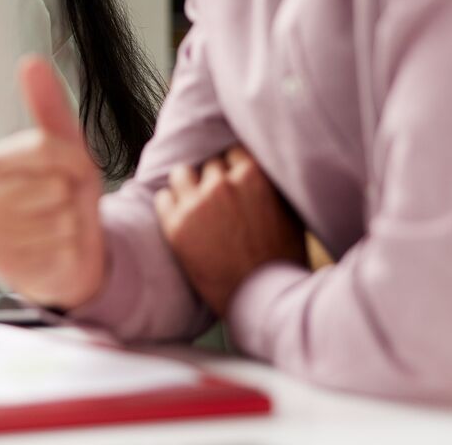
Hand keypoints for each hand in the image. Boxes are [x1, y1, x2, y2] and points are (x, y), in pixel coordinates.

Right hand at [0, 56, 105, 310]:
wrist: (67, 252)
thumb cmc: (63, 196)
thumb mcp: (64, 148)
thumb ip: (46, 105)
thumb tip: (31, 61)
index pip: (39, 147)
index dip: (68, 157)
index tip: (73, 167)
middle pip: (51, 185)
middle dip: (72, 193)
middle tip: (64, 200)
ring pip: (57, 220)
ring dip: (73, 222)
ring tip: (61, 224)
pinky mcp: (10, 270)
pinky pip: (59, 250)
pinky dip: (71, 248)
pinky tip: (59, 248)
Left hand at [154, 146, 305, 316]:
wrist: (262, 300)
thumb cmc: (281, 258)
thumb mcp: (289, 211)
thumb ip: (269, 183)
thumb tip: (255, 163)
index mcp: (254, 175)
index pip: (233, 152)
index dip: (234, 169)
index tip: (234, 183)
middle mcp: (223, 184)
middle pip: (209, 165)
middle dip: (214, 180)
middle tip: (219, 203)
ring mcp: (197, 203)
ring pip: (181, 174)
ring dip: (188, 187)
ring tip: (197, 207)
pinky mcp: (176, 225)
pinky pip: (163, 198)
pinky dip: (171, 206)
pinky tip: (183, 220)